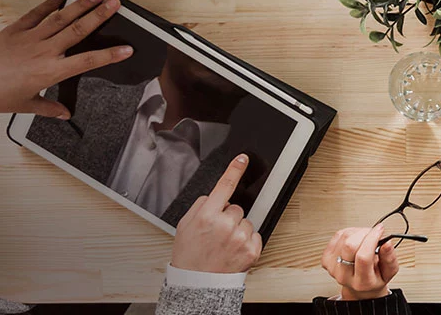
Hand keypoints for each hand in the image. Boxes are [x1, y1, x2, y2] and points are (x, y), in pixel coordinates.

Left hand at [0, 0, 133, 117]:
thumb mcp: (26, 106)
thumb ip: (49, 108)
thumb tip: (64, 113)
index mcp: (49, 73)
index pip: (86, 62)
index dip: (109, 55)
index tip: (126, 49)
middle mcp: (42, 52)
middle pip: (77, 31)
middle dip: (98, 16)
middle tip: (115, 3)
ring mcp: (29, 38)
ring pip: (60, 18)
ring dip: (80, 5)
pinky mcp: (15, 29)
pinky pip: (36, 13)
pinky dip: (50, 4)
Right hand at [171, 154, 263, 272]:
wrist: (198, 282)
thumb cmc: (190, 255)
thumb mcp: (185, 225)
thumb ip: (201, 206)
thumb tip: (215, 197)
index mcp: (207, 216)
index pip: (224, 186)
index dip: (234, 170)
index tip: (243, 159)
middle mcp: (225, 225)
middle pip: (236, 208)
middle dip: (229, 216)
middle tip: (217, 232)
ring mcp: (240, 238)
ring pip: (246, 221)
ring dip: (238, 229)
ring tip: (224, 244)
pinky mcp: (252, 250)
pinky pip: (255, 235)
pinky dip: (246, 241)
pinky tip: (233, 250)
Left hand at [320, 225, 399, 300]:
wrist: (359, 286)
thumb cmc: (374, 278)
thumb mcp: (388, 272)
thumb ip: (390, 258)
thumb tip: (386, 243)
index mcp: (362, 282)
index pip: (363, 257)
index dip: (372, 239)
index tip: (380, 230)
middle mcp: (344, 276)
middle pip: (349, 246)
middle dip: (365, 233)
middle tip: (373, 233)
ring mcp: (333, 268)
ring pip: (344, 238)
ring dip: (358, 232)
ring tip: (366, 238)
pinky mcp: (326, 259)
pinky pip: (337, 236)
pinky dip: (349, 232)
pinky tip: (356, 239)